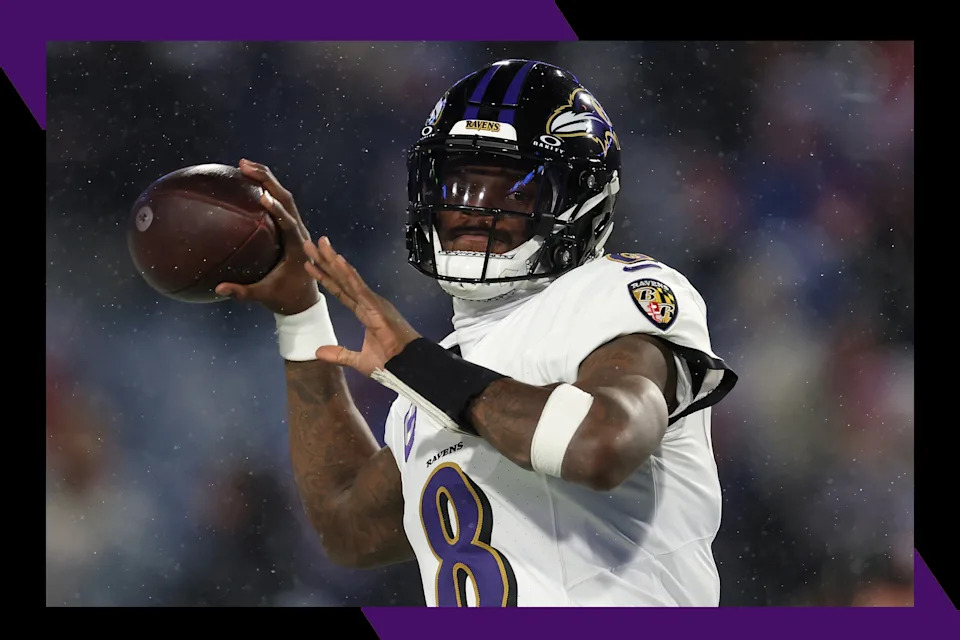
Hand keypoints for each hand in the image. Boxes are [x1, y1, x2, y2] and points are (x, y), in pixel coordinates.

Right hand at [215, 159, 320, 314]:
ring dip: (266, 180)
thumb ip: (243, 292)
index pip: (289, 224)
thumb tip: (219, 289)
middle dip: (267, 180)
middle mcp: (300, 234)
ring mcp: (296, 229)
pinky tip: (245, 181)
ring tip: (243, 164)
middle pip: (287, 200)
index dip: (278, 210)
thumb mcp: (264, 296)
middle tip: (244, 165)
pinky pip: (279, 204)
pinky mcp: (290, 228)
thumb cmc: (286, 299)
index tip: (262, 197)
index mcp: (298, 248)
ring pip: (285, 197)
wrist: (304, 301)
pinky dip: (265, 190)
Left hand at [304, 237, 421, 376]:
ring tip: (320, 244)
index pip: (340, 291)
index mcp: (364, 312)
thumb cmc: (391, 363)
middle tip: (310, 244)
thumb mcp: (359, 360)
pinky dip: (348, 274)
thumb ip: (339, 355)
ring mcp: (373, 302)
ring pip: (349, 278)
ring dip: (333, 260)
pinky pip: (359, 288)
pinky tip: (338, 261)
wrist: (407, 367)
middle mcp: (368, 302)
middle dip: (325, 261)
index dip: (325, 277)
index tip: (310, 265)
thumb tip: (318, 351)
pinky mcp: (376, 306)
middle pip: (341, 279)